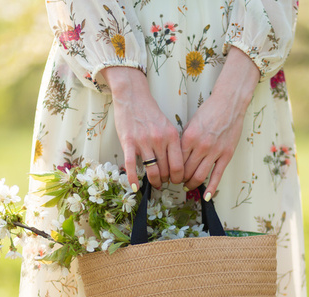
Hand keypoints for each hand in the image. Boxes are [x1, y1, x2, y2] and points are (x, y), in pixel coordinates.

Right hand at [100, 66, 183, 190]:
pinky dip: (133, 179)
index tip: (176, 181)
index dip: (179, 177)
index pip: (179, 165)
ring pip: (152, 171)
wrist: (132, 96)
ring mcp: (144, 142)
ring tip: (154, 184)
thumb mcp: (167, 126)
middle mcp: (159, 140)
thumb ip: (171, 144)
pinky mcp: (129, 142)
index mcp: (172, 136)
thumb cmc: (150, 112)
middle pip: (166, 170)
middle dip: (166, 180)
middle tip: (164, 183)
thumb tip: (175, 165)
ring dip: (154, 181)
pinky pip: (131, 165)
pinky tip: (135, 187)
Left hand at [181, 46, 259, 199]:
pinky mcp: (226, 155)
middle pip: (185, 171)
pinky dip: (211, 188)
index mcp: (189, 137)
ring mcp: (214, 151)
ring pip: (199, 176)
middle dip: (178, 179)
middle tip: (175, 182)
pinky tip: (207, 196)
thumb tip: (176, 157)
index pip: (176, 161)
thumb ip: (184, 141)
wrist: (229, 103)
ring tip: (187, 186)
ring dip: (191, 184)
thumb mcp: (190, 124)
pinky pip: (217, 175)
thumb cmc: (209, 111)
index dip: (170, 171)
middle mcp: (200, 146)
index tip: (168, 174)